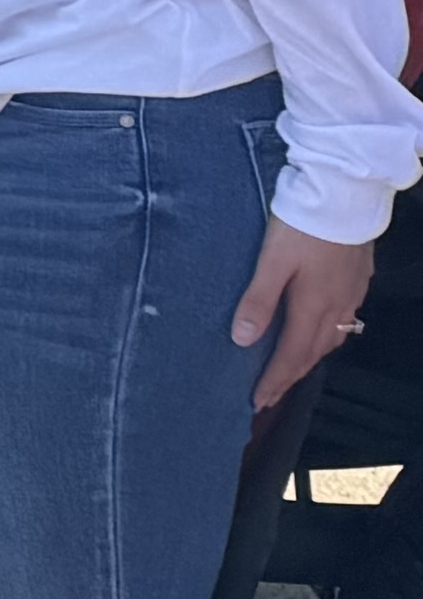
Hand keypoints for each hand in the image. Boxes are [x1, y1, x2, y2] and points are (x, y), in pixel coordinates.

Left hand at [240, 219, 375, 412]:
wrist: (345, 196)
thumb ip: (258, 301)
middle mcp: (337, 308)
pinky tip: (318, 335)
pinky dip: (326, 339)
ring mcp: (351, 296)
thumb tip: (242, 340)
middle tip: (270, 397)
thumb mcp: (272, 262)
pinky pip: (343, 324)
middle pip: (312, 354)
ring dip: (308, 360)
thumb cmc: (303, 226)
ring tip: (289, 372)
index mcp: (313, 307)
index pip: (291, 355)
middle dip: (289, 378)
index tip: (258, 401)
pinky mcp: (357, 282)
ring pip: (330, 341)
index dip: (274, 380)